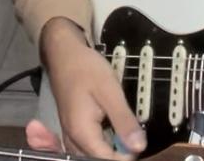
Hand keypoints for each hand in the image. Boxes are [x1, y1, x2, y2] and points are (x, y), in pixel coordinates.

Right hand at [38, 17, 146, 158]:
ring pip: (92, 155)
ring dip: (109, 148)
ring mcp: (69, 136)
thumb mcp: (110, 91)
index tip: (136, 135)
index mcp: (82, 133)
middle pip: (98, 160)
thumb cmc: (86, 68)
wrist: (63, 52)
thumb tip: (140, 146)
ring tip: (120, 128)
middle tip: (128, 129)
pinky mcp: (71, 129)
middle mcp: (72, 140)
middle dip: (117, 151)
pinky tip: (109, 127)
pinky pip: (86, 148)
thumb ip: (124, 120)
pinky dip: (100, 142)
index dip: (127, 153)